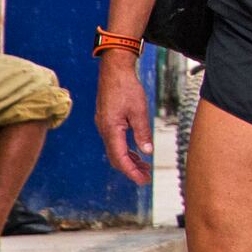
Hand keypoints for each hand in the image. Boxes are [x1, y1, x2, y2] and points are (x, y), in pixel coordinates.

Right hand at [98, 50, 154, 184]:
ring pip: (115, 150)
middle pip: (116, 157)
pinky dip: (126, 149)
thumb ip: (142, 132)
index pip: (120, 158)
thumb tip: (147, 152)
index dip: (131, 171)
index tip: (142, 180)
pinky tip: (137, 152)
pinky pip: (115, 141)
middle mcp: (104, 130)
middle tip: (146, 178)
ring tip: (144, 167)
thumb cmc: (127, 88)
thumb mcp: (139, 111)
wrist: (114, 71)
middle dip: (130, 169)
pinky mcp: (107, 121)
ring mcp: (104, 125)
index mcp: (110, 129)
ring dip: (129, 160)